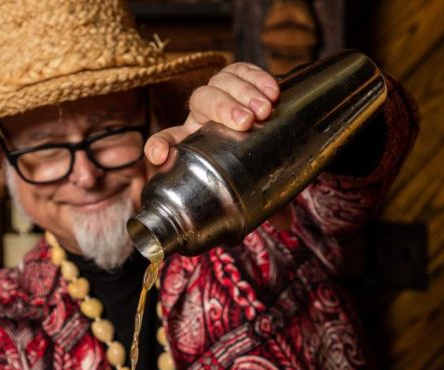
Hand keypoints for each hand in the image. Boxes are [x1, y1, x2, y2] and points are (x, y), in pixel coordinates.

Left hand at [144, 62, 293, 232]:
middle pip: (201, 101)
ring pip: (221, 83)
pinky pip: (242, 70)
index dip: (159, 146)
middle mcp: (201, 116)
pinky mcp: (239, 79)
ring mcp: (220, 94)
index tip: (160, 157)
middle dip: (222, 109)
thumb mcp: (254, 187)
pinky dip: (257, 78)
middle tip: (246, 123)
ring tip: (265, 110)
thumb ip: (264, 205)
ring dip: (243, 94)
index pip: (166, 140)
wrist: (270, 133)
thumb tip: (285, 225)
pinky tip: (273, 91)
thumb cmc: (251, 167)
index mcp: (192, 144)